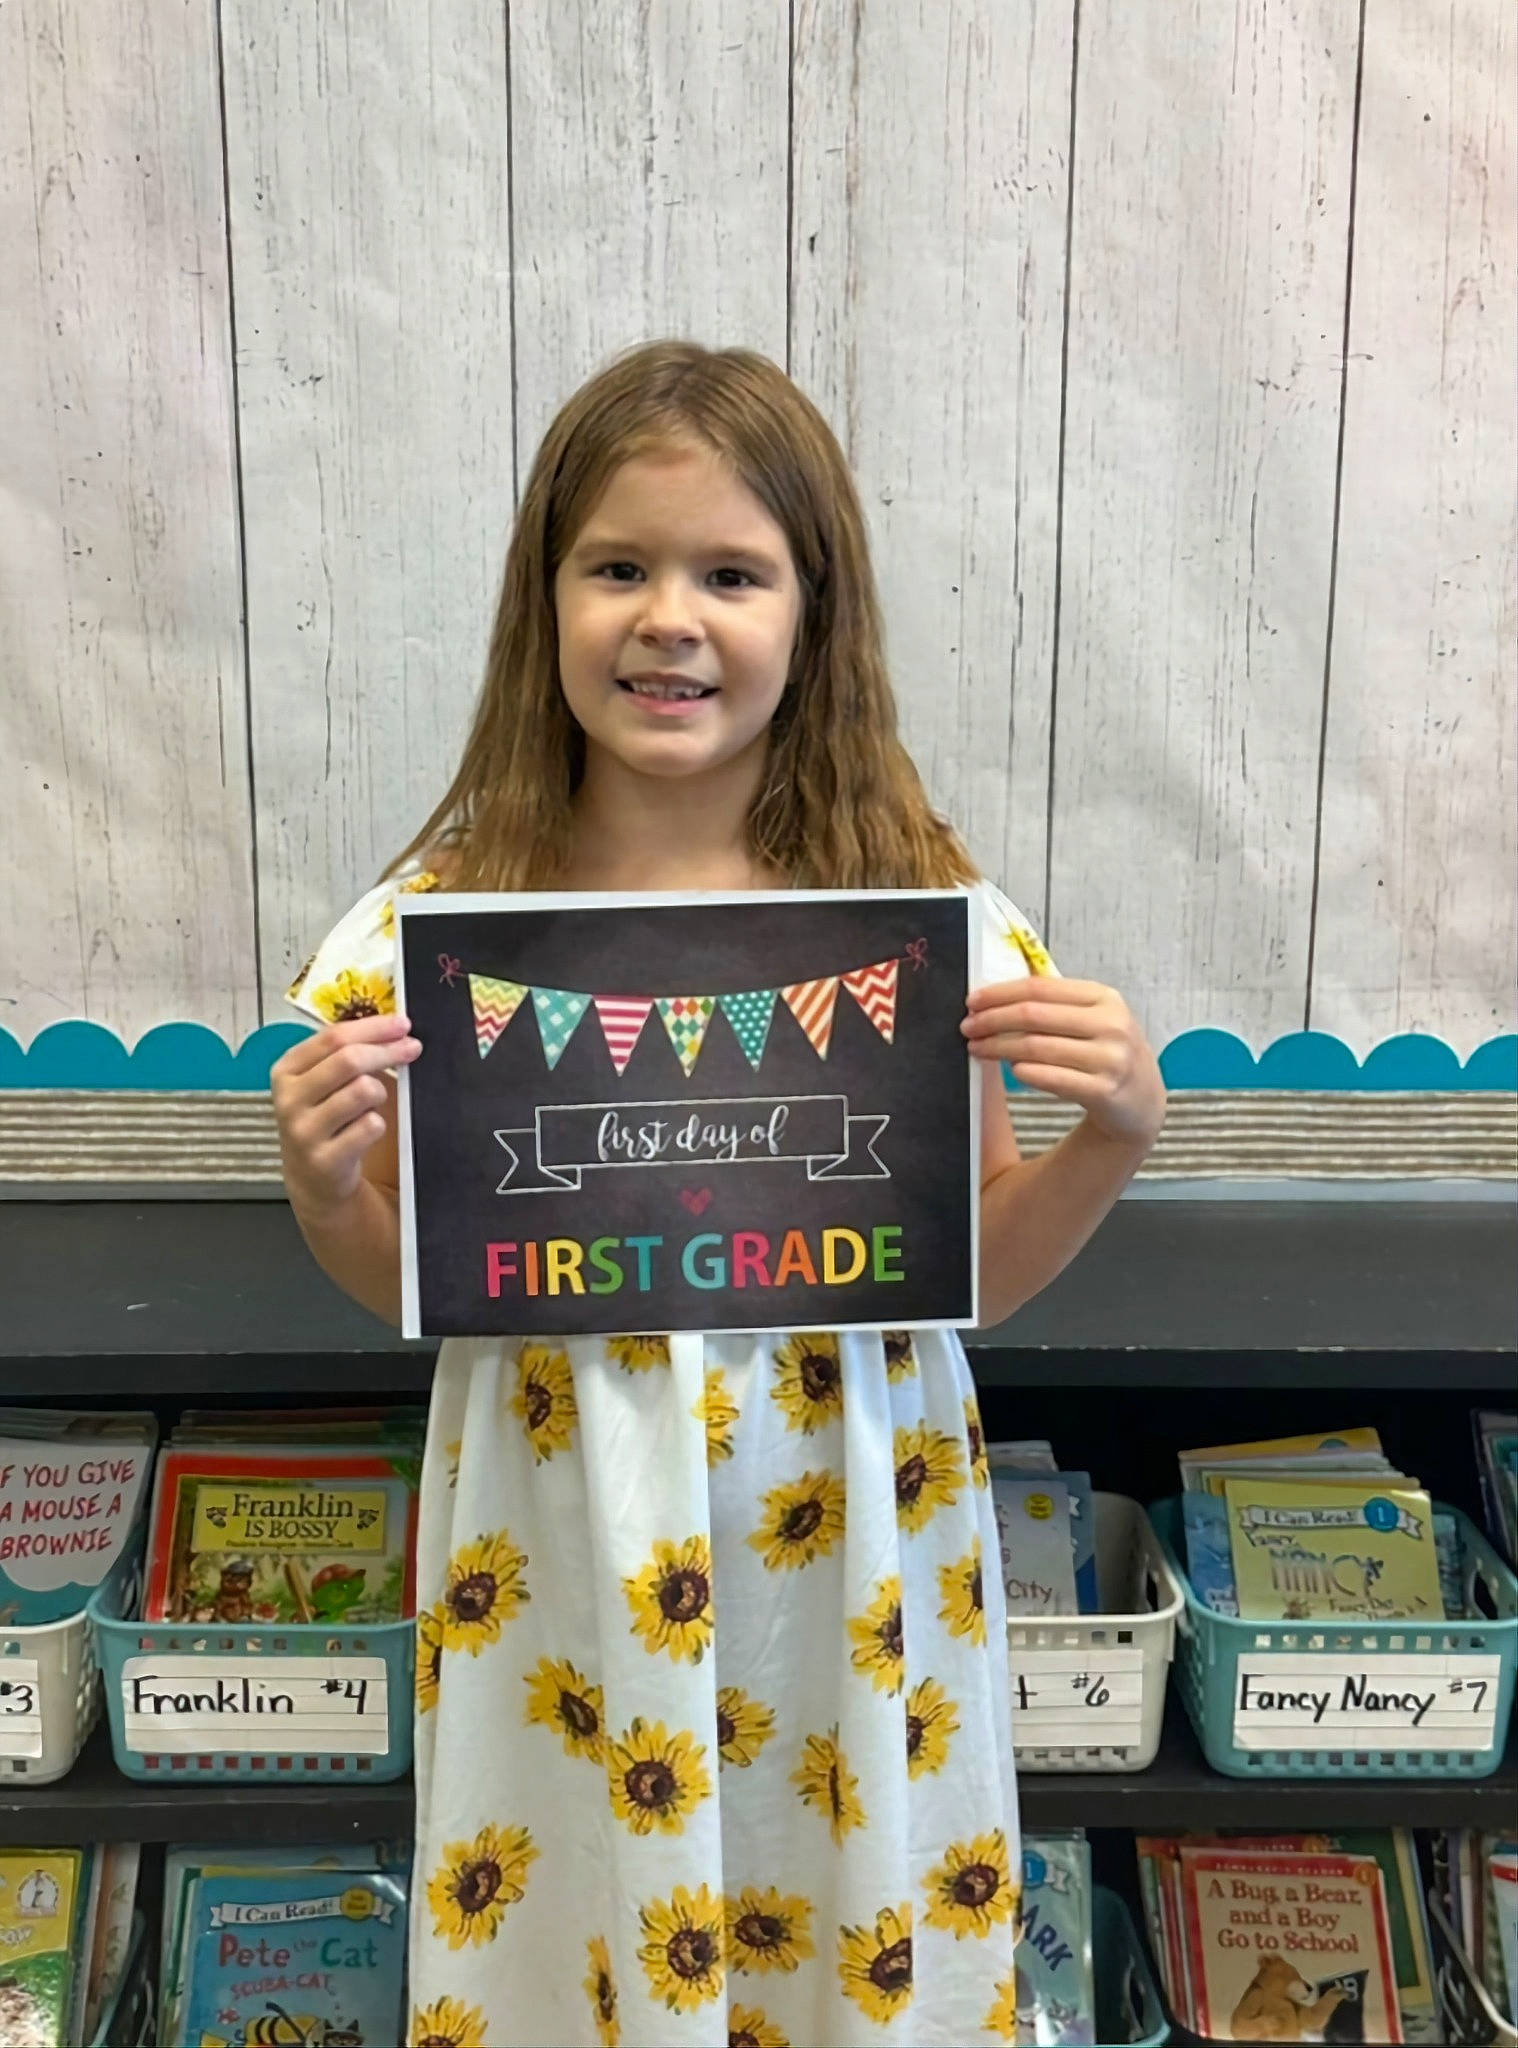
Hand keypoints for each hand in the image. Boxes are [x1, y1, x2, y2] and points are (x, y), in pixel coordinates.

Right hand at [270, 1012, 419, 1215]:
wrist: (313, 1178)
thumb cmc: (324, 1119)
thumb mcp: (322, 1083)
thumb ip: (346, 1054)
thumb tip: (394, 1029)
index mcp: (286, 1070)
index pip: (333, 1037)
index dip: (373, 1027)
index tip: (402, 1024)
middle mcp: (290, 1099)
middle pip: (349, 1059)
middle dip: (387, 1051)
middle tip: (412, 1049)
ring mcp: (304, 1131)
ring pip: (362, 1090)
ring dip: (380, 1091)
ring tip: (374, 1101)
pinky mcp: (325, 1159)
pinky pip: (370, 1126)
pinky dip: (378, 1123)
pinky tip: (367, 1129)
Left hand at [961, 977, 1165, 1148]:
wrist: (1143, 1101)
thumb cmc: (1107, 1053)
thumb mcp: (1094, 1019)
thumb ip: (1056, 1003)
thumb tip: (998, 993)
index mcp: (1104, 998)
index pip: (1040, 987)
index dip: (1000, 993)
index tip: (973, 1001)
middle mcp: (1111, 1024)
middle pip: (1033, 1015)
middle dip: (992, 1020)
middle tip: (967, 1027)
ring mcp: (1110, 1059)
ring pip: (1036, 1047)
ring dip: (998, 1047)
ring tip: (977, 1049)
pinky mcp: (1104, 1091)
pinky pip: (1051, 1078)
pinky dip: (1024, 1073)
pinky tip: (1010, 1071)